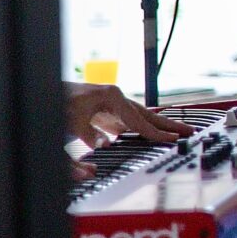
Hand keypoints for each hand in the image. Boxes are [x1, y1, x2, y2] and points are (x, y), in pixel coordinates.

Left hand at [64, 83, 187, 180]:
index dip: (155, 133)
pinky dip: (143, 128)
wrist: (46, 92)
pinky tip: (151, 135)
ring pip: (142, 118)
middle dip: (169, 125)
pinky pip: (131, 121)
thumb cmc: (60, 102)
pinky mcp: (108, 111)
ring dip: (158, 127)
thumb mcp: (72, 122)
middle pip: (148, 115)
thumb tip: (106, 145)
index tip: (171, 139)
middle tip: (189, 131)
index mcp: (113, 97)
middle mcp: (117, 98)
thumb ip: (91, 136)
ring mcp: (114, 104)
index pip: (139, 120)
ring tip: (176, 133)